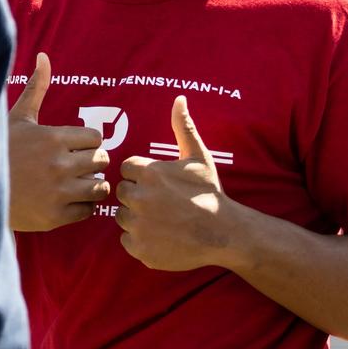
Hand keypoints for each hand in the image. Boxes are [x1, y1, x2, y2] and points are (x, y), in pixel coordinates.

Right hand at [7, 52, 111, 231]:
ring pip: (99, 187)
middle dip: (91, 162)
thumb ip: (37, 88)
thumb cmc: (1, 150)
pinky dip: (83, 206)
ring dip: (91, 185)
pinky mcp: (56, 216)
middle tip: (75, 165)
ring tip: (75, 183)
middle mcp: (60, 164)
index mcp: (53, 138)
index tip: (74, 147)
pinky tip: (67, 199)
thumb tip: (44, 56)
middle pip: (102, 161)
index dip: (88, 142)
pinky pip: (88, 211)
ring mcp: (59, 192)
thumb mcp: (18, 117)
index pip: (97, 138)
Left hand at [117, 96, 242, 270]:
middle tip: (163, 203)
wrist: (225, 233)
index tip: (160, 184)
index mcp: (149, 173)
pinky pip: (127, 241)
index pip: (126, 169)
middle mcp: (139, 198)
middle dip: (138, 196)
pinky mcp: (140, 249)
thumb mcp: (198, 157)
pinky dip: (140, 240)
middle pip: (122, 193)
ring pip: (123, 217)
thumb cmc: (210, 192)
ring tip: (163, 219)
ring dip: (137, 218)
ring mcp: (138, 226)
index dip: (142, 176)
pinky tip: (162, 236)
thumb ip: (183, 127)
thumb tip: (179, 98)